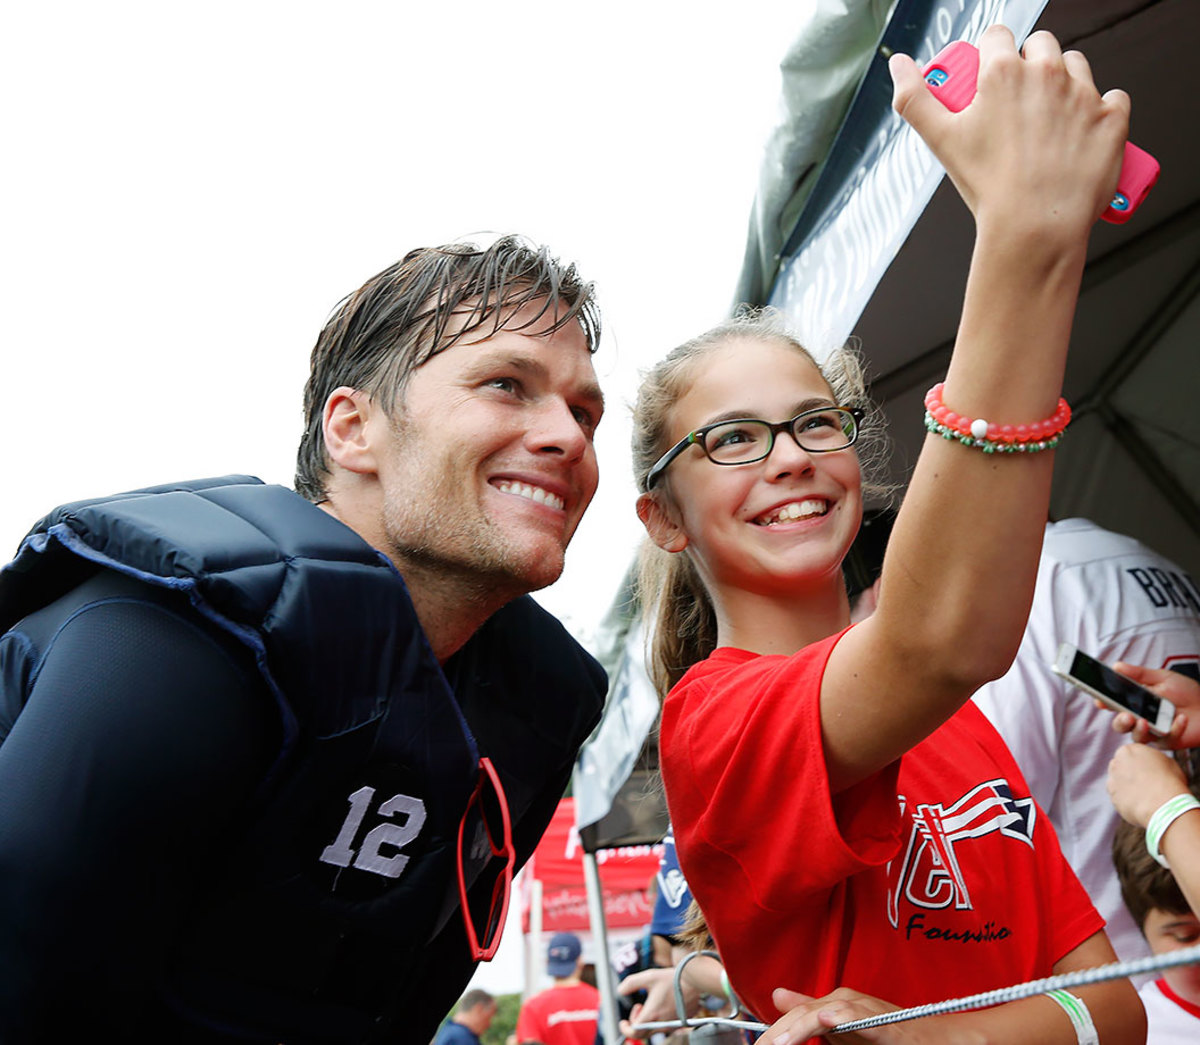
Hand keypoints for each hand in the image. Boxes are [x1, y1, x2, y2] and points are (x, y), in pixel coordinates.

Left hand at [617, 967, 697, 1038]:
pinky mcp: (679, 1024)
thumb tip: (620, 991)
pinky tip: (662, 1004)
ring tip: (652, 1002)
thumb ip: (631, 983)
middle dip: (636, 1021)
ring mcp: (672, 1025)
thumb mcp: (648, 976)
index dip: (625, 1029)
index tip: (622, 1022)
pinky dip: (659, 1019)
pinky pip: (664, 1026)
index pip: (634, 1032)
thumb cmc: (672, 978)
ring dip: (648, 1019)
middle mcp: (662, 1024)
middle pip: (643, 1032)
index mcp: (652, 1014)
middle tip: (639, 1006)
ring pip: (653, 1029)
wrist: (694, 981)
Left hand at [761, 987, 928, 1044]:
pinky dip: (844, 1018)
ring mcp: (867, 1012)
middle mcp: (847, 1002)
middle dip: (781, 1033)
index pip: (796, 1016)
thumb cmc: (885, 1035)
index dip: (774, 1033)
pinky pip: (863, 1021)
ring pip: (828, 1012)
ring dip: (802, 1026)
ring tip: (781, 1042)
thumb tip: (777, 995)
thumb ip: (809, 1012)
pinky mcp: (887, 1028)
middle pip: (805, 1014)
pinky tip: (827, 1021)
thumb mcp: (841, 1027)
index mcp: (833, 1003)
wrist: (930, 1039)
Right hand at [888, 25, 1127, 237]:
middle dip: (1030, 64)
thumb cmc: (987, 186)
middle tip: (1018, 103)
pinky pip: (1114, 98)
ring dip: (1064, 82)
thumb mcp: (938, 140)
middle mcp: (1048, 73)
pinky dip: (1101, 110)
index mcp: (1004, 72)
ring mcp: (1084, 93)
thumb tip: (898, 66)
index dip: (990, 55)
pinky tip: (1083, 131)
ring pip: (1077, 66)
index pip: (997, 37)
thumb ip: (912, 98)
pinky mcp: (1113, 118)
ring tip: (1049, 119)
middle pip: (1041, 45)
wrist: (1033, 226)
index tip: (988, 80)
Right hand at [1103, 663, 1199, 746]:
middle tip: (1125, 715)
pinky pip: (1164, 740)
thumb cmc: (1186, 691)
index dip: (1104, 702)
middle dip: (1120, 721)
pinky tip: (1181, 718)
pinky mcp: (1167, 742)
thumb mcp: (1163, 678)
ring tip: (1145, 722)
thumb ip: (1139, 674)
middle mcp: (1140, 717)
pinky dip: (1174, 728)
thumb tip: (1116, 666)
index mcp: (1135, 701)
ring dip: (1138, 730)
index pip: (1114, 703)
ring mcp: (1153, 731)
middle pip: (1121, 724)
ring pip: (1137, 736)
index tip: (1099, 700)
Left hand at [1107, 742, 1188, 827]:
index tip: (1149, 771)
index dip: (1141, 763)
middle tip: (1145, 784)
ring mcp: (1111, 780)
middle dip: (1130, 773)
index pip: (1131, 754)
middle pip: (1121, 766)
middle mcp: (1115, 763)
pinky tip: (1140, 805)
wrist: (1163, 805)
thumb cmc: (1170, 782)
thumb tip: (1154, 763)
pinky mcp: (1112, 797)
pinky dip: (1127, 800)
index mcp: (1128, 750)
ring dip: (1127, 787)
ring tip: (1145, 796)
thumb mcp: (1168, 762)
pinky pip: (1119, 797)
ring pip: (1118, 782)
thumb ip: (1154, 759)